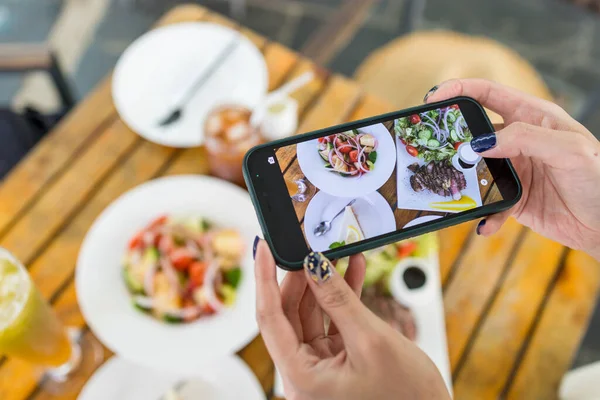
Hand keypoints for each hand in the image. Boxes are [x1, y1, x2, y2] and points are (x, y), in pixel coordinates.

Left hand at [254, 240, 449, 399]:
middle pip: (288, 315)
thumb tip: (313, 264)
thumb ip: (338, 299)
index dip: (265, 279)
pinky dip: (340, 296)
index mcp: (301, 378)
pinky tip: (351, 269)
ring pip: (310, 314)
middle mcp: (304, 374)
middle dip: (300, 277)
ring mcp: (320, 367)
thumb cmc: (406, 396)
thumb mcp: (370, 340)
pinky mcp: (337, 359)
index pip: (270, 319)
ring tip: (335, 252)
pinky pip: (330, 321)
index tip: (265, 248)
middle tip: (309, 246)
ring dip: (322, 283)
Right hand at [426, 79, 599, 259]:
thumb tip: (481, 143)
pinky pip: (489, 203)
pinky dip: (485, 214)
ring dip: (463, 180)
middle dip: (451, 139)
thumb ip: (526, 138)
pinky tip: (487, 223)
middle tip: (434, 150)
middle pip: (473, 131)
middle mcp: (519, 140)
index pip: (487, 94)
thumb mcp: (570, 150)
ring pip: (474, 169)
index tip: (433, 99)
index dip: (459, 90)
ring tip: (455, 188)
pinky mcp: (512, 197)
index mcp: (532, 116)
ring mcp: (513, 169)